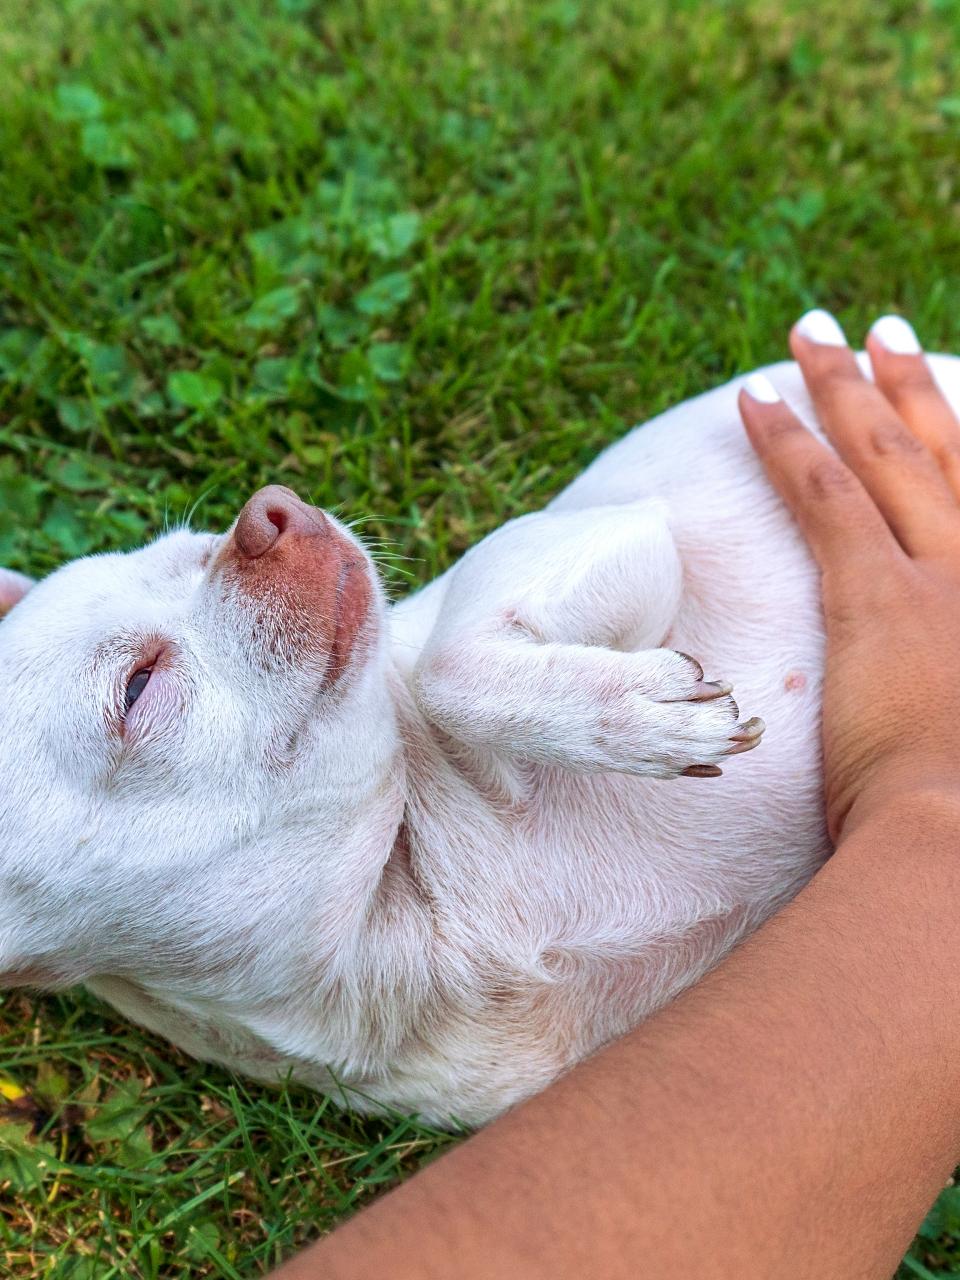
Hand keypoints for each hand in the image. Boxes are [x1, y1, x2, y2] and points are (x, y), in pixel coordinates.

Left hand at [739, 310, 959, 840]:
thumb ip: (946, 682)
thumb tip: (935, 676)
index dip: (956, 432)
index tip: (936, 398)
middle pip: (947, 453)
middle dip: (906, 383)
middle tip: (875, 330)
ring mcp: (946, 578)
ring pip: (886, 456)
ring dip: (846, 387)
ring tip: (814, 333)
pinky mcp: (877, 598)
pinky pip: (824, 495)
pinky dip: (787, 441)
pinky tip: (754, 398)